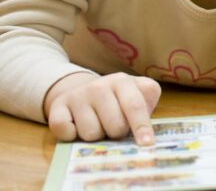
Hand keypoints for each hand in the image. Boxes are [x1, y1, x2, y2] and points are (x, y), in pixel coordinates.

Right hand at [44, 72, 160, 144]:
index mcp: (123, 81)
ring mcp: (78, 95)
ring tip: (96, 124)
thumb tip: (146, 133)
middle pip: (115, 126)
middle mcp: (99, 86)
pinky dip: (72, 136)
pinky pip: (66, 132)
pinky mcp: (58, 107)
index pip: (135, 106)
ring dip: (96, 136)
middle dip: (117, 133)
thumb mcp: (137, 95)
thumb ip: (146, 106)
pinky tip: (76, 126)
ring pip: (92, 134)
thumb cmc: (117, 99)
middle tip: (113, 126)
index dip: (142, 126)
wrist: (83, 90)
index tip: (147, 143)